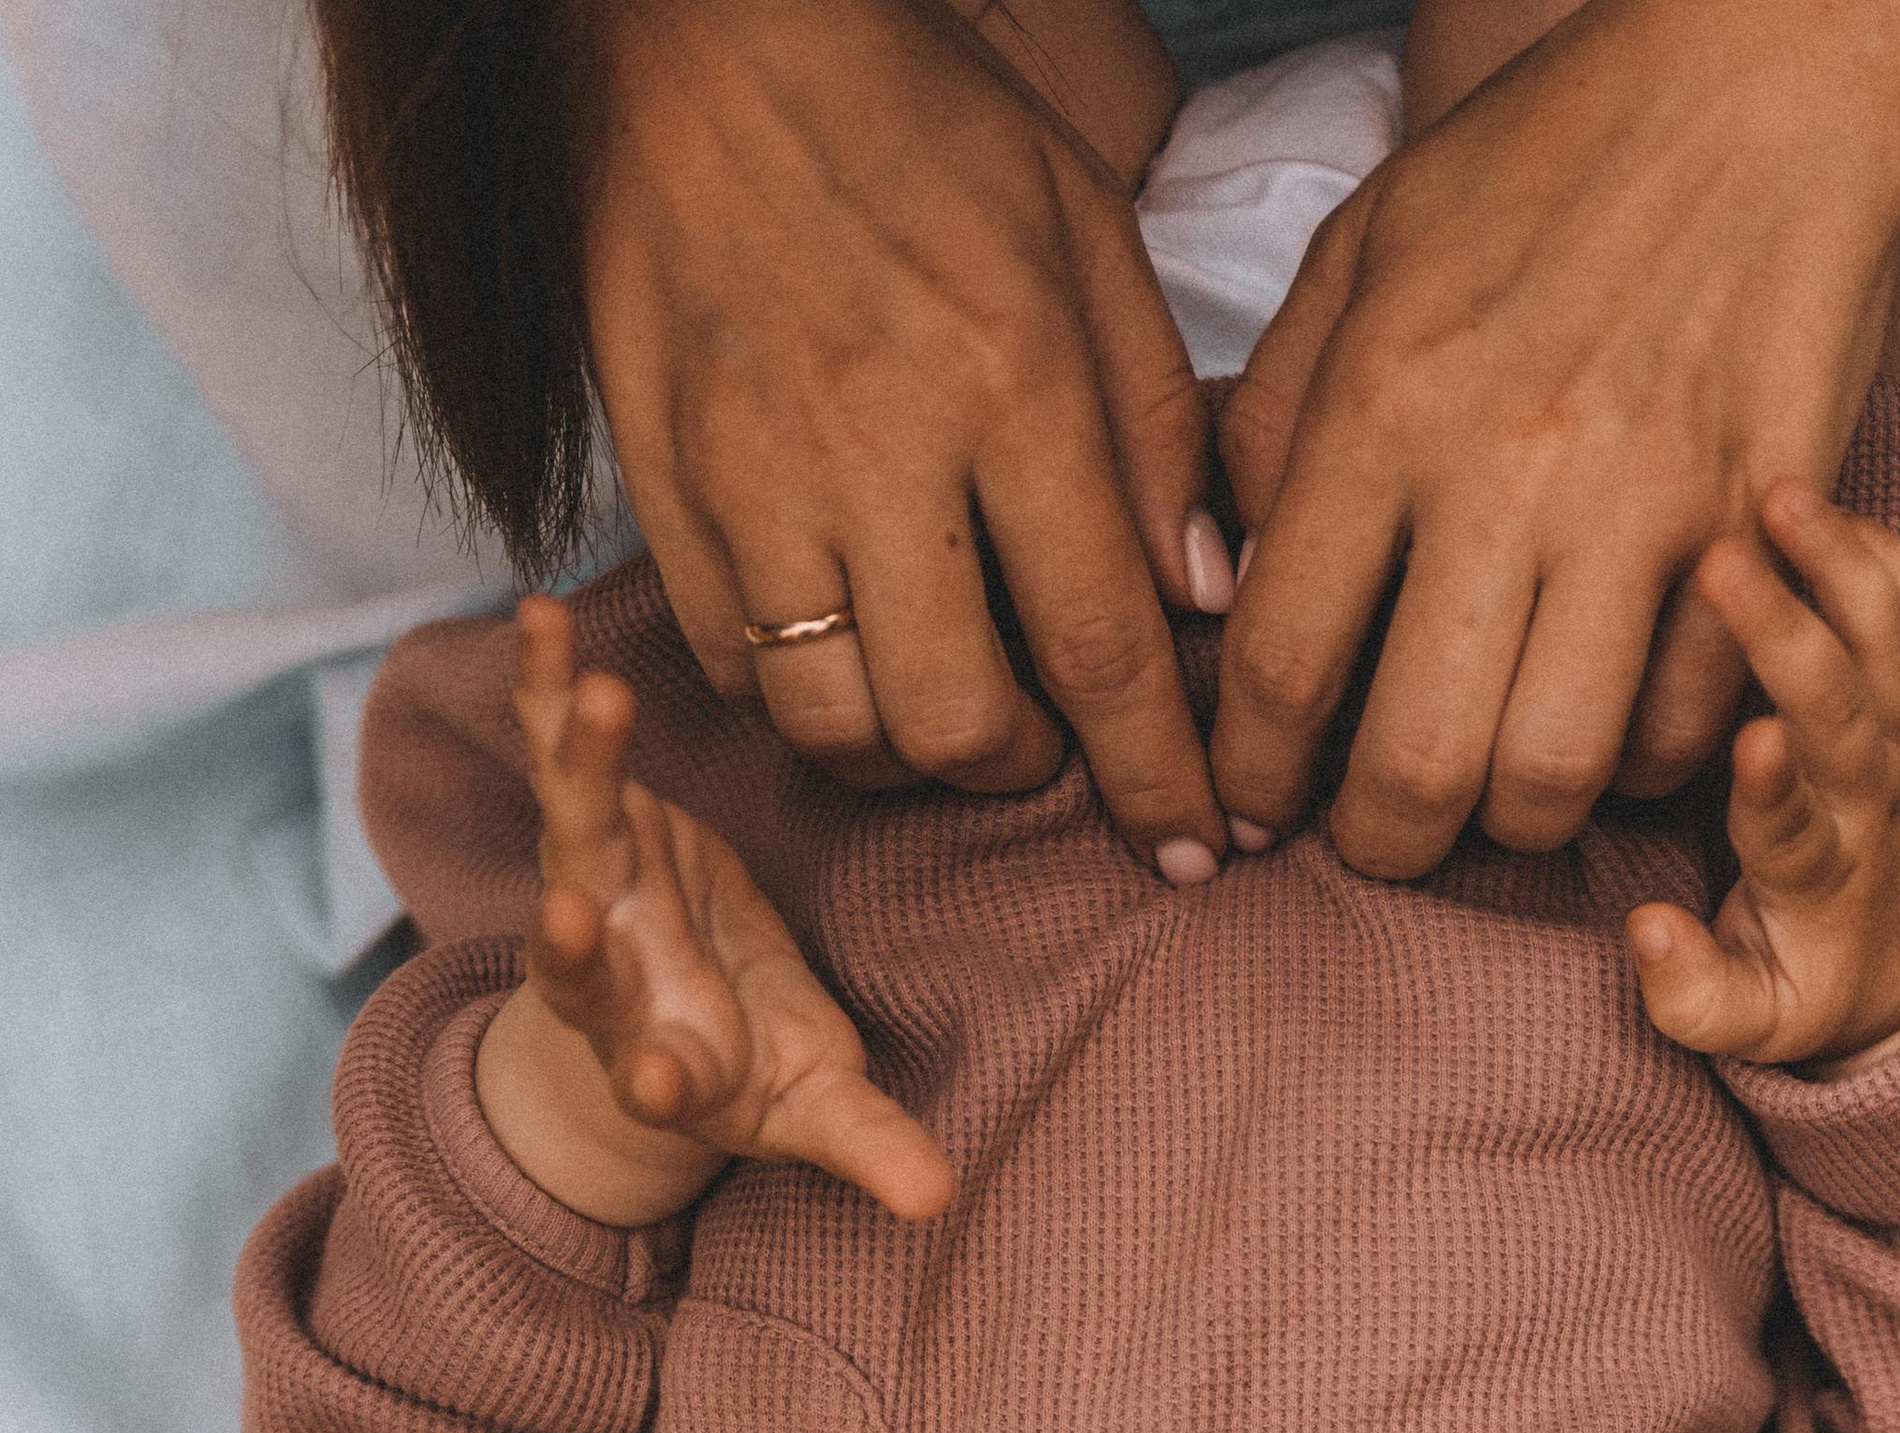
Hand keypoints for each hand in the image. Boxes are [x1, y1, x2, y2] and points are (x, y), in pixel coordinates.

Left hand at [473, 601, 956, 1229]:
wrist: (672, 1005)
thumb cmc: (755, 1067)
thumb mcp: (810, 1109)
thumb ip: (862, 1143)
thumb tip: (939, 1199)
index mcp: (668, 1062)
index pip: (657, 1079)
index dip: (657, 1084)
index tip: (658, 1088)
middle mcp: (611, 984)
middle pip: (581, 967)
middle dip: (570, 947)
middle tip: (564, 917)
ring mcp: (593, 895)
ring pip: (571, 836)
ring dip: (579, 772)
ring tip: (598, 699)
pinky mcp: (594, 821)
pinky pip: (558, 746)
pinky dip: (548, 686)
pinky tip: (541, 616)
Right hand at [580, 0, 1232, 877]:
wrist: (703, 38)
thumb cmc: (918, 125)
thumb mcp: (1086, 234)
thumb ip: (1155, 425)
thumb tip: (1202, 597)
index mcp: (1010, 383)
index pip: (1102, 645)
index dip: (1157, 776)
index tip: (1196, 851)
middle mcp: (879, 451)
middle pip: (960, 722)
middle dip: (1026, 768)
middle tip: (1049, 735)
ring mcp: (754, 479)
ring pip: (837, 724)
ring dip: (909, 755)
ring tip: (947, 703)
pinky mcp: (663, 488)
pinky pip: (736, 671)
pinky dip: (803, 699)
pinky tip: (848, 650)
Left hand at [1212, 0, 1899, 878]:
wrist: (1768, 82)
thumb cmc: (1547, 164)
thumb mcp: (1364, 251)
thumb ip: (1274, 419)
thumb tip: (1225, 591)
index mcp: (1387, 403)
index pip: (1281, 661)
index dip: (1252, 774)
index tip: (1253, 806)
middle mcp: (1508, 473)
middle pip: (1416, 765)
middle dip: (1377, 843)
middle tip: (1373, 836)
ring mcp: (1644, 510)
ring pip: (1552, 777)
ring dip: (1507, 823)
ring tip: (1488, 793)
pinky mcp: (1754, 532)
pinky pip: (1683, 731)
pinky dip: (1636, 767)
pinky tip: (1605, 727)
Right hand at [1626, 485, 1899, 1080]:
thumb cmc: (1807, 992)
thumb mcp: (1746, 1027)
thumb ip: (1691, 996)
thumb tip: (1646, 931)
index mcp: (1817, 886)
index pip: (1797, 832)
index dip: (1777, 791)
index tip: (1750, 737)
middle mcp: (1873, 807)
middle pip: (1848, 714)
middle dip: (1792, 636)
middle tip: (1724, 562)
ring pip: (1895, 647)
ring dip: (1845, 565)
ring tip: (1781, 493)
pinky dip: (1883, 554)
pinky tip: (1825, 502)